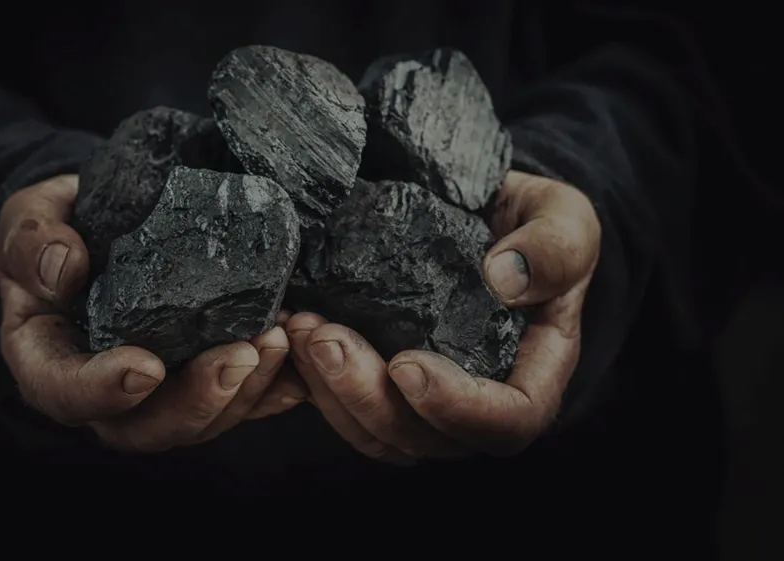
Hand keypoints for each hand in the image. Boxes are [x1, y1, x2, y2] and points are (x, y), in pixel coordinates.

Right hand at [0, 175, 303, 451]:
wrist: (98, 237)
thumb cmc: (56, 233)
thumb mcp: (27, 223)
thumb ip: (31, 243)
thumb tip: (63, 267)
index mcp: (50, 361)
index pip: (67, 392)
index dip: (104, 390)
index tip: (146, 367)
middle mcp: (106, 394)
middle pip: (149, 427)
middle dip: (200, 398)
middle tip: (243, 353)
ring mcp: (159, 395)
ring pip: (202, 421)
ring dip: (246, 391)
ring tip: (279, 339)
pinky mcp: (201, 381)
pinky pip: (240, 402)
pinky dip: (274, 389)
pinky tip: (302, 366)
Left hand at [287, 170, 600, 459]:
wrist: (486, 215)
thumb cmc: (536, 224)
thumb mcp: (564, 217)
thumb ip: (553, 247)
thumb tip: (505, 279)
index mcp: (533, 372)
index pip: (508, 420)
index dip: (457, 408)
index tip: (407, 364)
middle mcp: (478, 400)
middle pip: (427, 439)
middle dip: (368, 397)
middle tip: (326, 336)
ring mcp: (427, 400)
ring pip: (377, 432)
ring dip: (331, 392)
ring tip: (303, 328)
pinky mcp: (385, 383)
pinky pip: (347, 408)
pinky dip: (313, 380)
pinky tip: (293, 330)